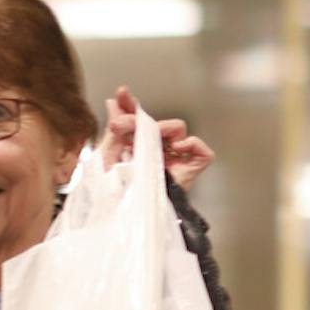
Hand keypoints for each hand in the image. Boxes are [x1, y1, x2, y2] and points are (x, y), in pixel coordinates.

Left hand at [97, 85, 213, 187]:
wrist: (127, 216)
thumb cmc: (117, 195)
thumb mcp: (109, 157)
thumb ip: (114, 130)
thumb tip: (114, 104)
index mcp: (138, 149)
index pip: (137, 120)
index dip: (131, 105)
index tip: (121, 94)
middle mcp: (157, 152)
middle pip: (155, 122)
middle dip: (136, 119)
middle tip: (118, 126)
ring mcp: (175, 161)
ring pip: (178, 128)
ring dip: (162, 128)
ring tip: (147, 142)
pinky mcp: (191, 170)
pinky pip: (200, 149)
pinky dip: (191, 144)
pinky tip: (174, 150)